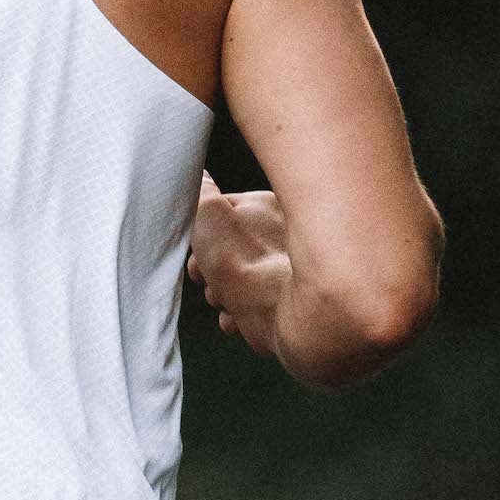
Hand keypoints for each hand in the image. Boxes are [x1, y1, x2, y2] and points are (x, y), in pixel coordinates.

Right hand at [187, 172, 293, 357]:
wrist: (302, 321)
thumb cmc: (254, 269)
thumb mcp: (211, 219)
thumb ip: (201, 194)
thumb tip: (200, 178)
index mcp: (268, 206)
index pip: (220, 216)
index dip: (200, 241)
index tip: (197, 259)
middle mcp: (288, 231)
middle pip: (231, 250)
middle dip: (213, 273)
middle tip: (213, 286)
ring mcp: (296, 268)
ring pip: (244, 281)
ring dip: (227, 298)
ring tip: (231, 306)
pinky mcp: (302, 301)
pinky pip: (263, 306)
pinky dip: (247, 317)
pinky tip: (243, 322)